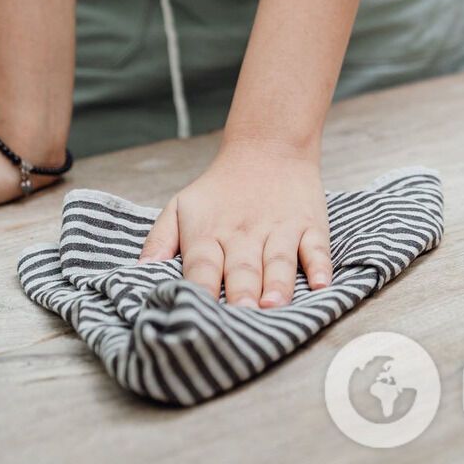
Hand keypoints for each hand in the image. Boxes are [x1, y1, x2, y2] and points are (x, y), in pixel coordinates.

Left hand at [140, 142, 334, 306]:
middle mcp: (244, 235)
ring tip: (273, 306)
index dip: (199, 288)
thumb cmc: (220, 188)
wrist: (267, 147)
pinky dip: (320, 266)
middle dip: (240, 294)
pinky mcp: (309, 226)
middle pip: (241, 268)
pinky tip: (321, 285)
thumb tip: (143, 268)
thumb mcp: (181, 205)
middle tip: (239, 317)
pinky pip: (316, 248)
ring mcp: (279, 230)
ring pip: (278, 261)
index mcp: (209, 233)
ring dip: (277, 285)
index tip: (196, 313)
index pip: (201, 264)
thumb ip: (160, 239)